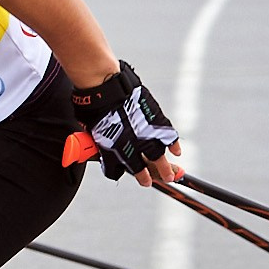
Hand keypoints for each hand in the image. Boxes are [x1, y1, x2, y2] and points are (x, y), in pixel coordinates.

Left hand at [70, 61, 181, 185]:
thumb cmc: (93, 107)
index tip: (146, 182)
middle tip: (166, 178)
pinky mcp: (153, 116)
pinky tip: (177, 151)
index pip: (132, 167)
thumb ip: (101, 145)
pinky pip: (167, 133)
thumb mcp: (91, 132)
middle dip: (159, 172)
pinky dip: (173, 142)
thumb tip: (100, 152)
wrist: (103, 86)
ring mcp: (145, 129)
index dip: (140, 176)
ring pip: (160, 151)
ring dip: (168, 163)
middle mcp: (134, 142)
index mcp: (118, 149)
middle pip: (150, 162)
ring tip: (174, 173)